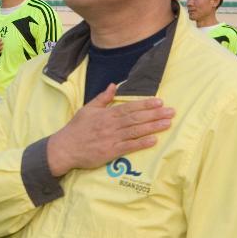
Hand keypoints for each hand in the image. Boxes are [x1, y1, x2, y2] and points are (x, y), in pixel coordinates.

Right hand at [45, 84, 173, 177]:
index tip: (159, 102)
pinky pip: (128, 147)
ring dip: (152, 127)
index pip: (129, 108)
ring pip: (135, 131)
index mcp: (106, 114)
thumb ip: (102, 98)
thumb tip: (113, 85)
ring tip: (168, 123)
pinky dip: (141, 143)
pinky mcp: (110, 152)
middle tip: (171, 112)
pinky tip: (154, 140)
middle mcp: (110, 125)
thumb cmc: (76, 129)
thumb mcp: (87, 109)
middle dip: (154, 115)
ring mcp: (111, 138)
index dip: (145, 104)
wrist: (64, 148)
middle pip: (136, 118)